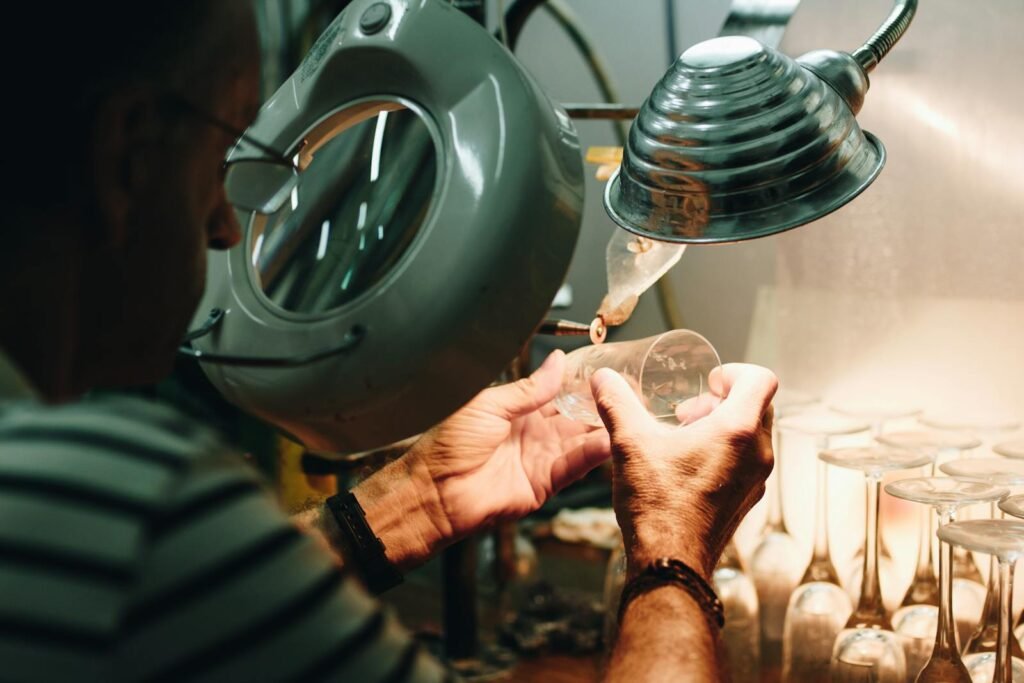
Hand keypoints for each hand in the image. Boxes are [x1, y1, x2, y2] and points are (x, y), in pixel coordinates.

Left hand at [405, 349, 611, 541]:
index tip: (607, 373)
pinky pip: (573, 467)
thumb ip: (529, 388)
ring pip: (580, 441)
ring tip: (626, 413)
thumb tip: (556, 362)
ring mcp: (540, 459)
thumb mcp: (489, 404)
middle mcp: (533, 434)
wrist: (433, 492)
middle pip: (576, 418)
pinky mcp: (543, 484)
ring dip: (602, 429)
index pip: (558, 394)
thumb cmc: (446, 446)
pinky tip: (609, 440)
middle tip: (628, 392)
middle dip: (600, 406)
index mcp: (517, 411)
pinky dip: (591, 454)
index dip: (582, 385)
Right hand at [590, 362, 776, 580]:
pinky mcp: (746, 500)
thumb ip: (617, 403)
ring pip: (752, 436)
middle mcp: (757, 454)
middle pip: (757, 406)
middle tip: (689, 411)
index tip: (709, 382)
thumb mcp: (630, 443)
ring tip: (684, 437)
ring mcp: (756, 480)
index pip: (761, 379)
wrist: (670, 561)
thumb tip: (604, 380)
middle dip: (722, 400)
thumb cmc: (659, 506)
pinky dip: (723, 453)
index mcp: (738, 431)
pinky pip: (745, 463)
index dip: (734, 371)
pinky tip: (686, 466)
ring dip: (722, 427)